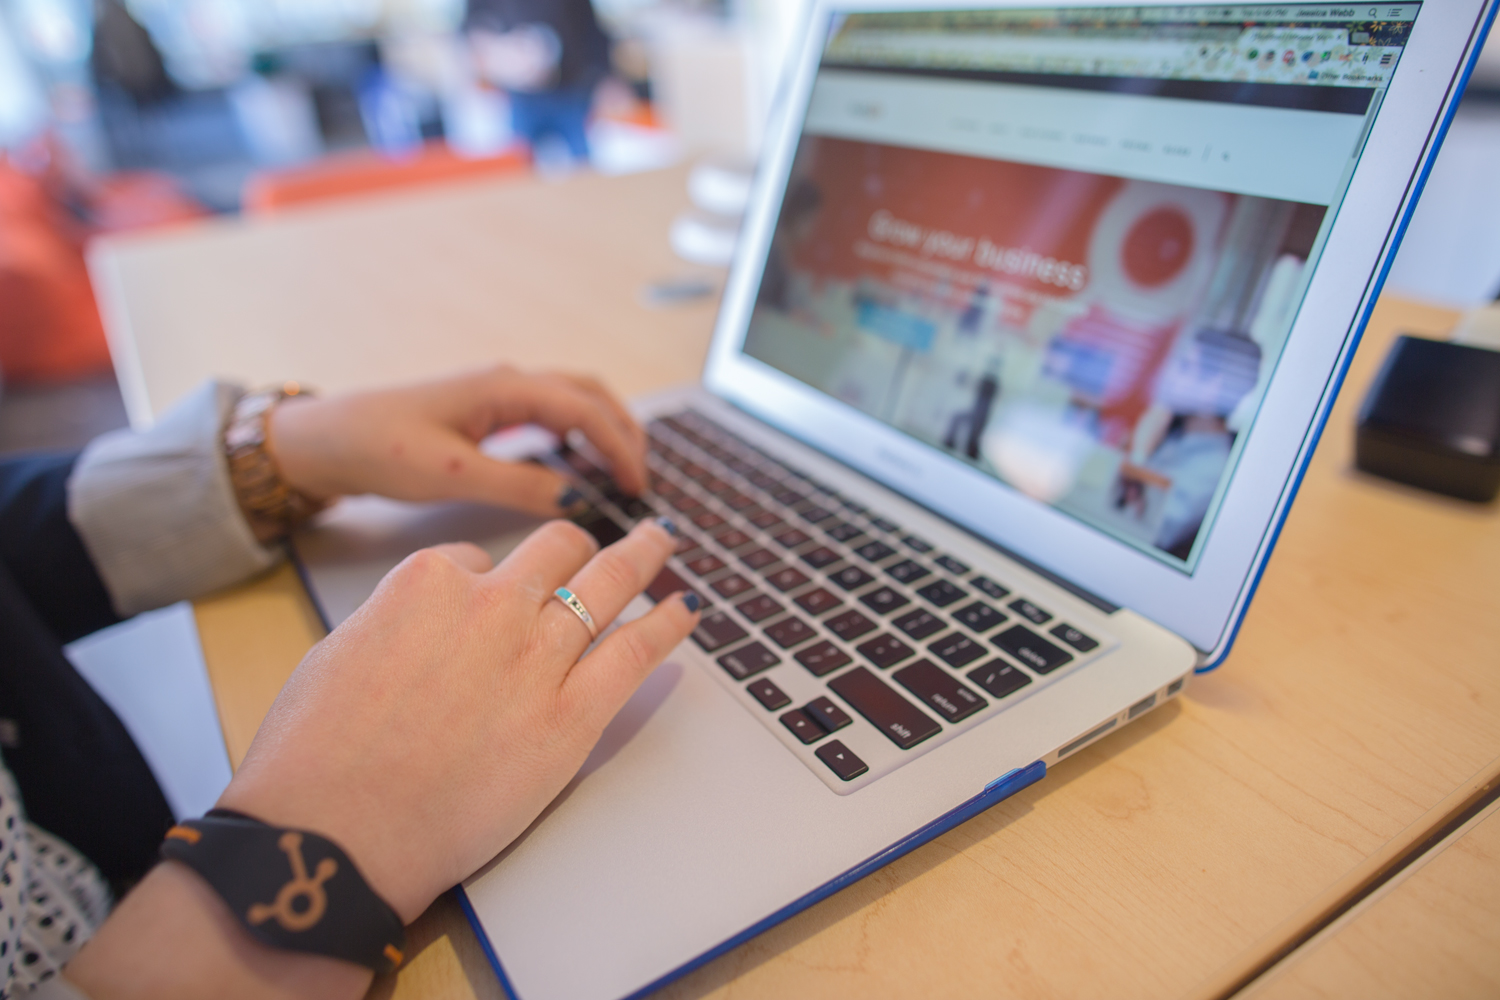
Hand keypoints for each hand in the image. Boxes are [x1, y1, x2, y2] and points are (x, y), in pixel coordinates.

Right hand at [216, 515, 698, 922]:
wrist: (332, 834)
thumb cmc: (314, 758)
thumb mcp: (336, 656)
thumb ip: (393, 624)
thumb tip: (419, 625)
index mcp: (426, 583)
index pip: (476, 561)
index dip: (487, 582)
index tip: (494, 599)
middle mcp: (489, 606)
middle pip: (554, 551)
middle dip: (578, 544)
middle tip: (603, 542)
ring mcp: (536, 657)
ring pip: (605, 583)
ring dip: (640, 558)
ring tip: (660, 544)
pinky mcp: (570, 716)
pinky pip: (634, 653)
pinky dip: (666, 627)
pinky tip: (685, 611)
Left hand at [266, 366, 646, 516]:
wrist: (326, 440)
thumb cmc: (379, 448)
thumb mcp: (451, 474)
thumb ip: (517, 485)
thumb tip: (575, 498)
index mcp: (502, 388)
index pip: (584, 409)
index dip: (619, 447)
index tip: (637, 485)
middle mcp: (506, 382)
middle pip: (589, 394)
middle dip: (624, 432)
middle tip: (642, 478)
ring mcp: (497, 393)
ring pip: (572, 399)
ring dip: (604, 429)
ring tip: (623, 471)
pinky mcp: (485, 411)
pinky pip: (548, 412)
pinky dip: (577, 433)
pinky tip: (579, 463)